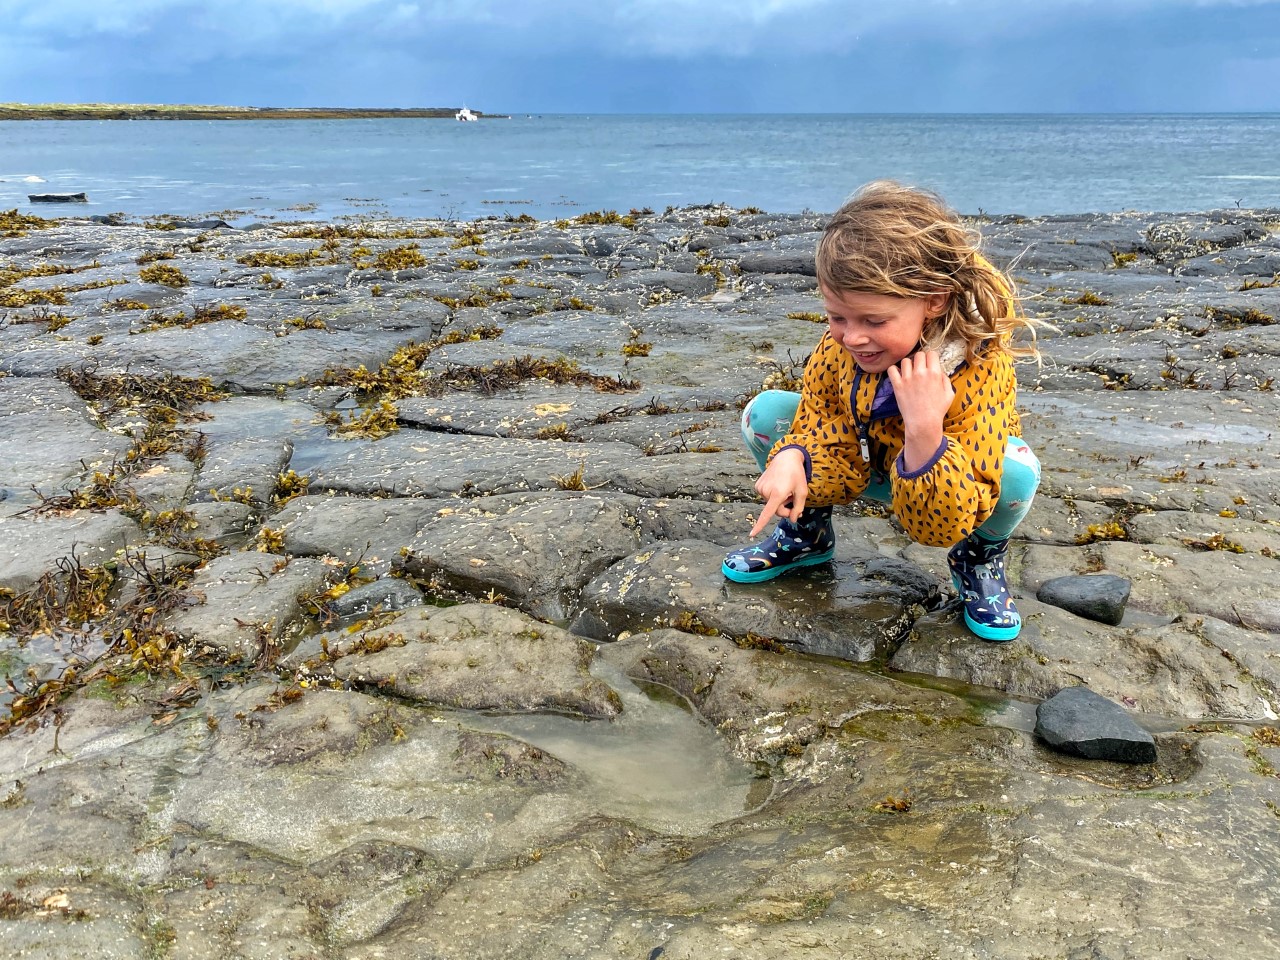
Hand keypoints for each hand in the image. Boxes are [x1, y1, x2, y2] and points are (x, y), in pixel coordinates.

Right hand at [750, 447, 808, 536]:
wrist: (786, 457)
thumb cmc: (797, 475)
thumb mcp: (802, 492)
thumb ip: (798, 508)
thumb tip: (793, 520)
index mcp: (777, 494)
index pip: (767, 513)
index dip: (760, 525)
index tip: (752, 534)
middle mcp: (766, 492)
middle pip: (775, 510)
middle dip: (785, 509)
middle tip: (793, 499)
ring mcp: (760, 488)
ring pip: (770, 504)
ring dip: (779, 500)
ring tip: (785, 488)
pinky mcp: (757, 485)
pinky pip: (766, 497)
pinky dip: (772, 495)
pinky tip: (777, 485)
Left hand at [887, 351, 953, 471]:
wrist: (923, 423)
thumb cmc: (937, 410)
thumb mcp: (949, 394)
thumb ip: (945, 379)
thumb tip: (939, 371)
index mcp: (935, 373)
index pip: (931, 353)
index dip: (931, 358)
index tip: (929, 364)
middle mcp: (921, 373)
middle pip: (919, 354)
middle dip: (920, 360)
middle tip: (920, 368)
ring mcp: (908, 379)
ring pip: (905, 360)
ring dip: (908, 365)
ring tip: (909, 373)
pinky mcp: (897, 385)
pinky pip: (891, 370)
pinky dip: (894, 370)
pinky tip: (898, 375)